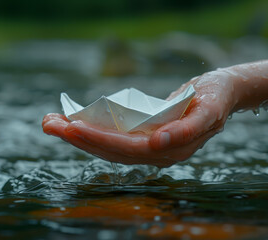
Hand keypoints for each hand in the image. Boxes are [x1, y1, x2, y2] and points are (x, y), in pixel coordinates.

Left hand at [42, 70, 236, 167]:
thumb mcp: (210, 109)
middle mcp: (156, 153)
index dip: (100, 140)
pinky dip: (91, 130)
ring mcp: (149, 146)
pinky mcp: (143, 136)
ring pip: (108, 146)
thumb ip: (187, 130)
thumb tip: (158, 144)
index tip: (73, 127)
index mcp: (172, 150)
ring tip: (51, 122)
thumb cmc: (216, 97)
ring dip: (78, 135)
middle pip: (111, 150)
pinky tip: (73, 121)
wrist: (220, 93)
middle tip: (48, 124)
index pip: (129, 149)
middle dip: (78, 138)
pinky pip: (113, 136)